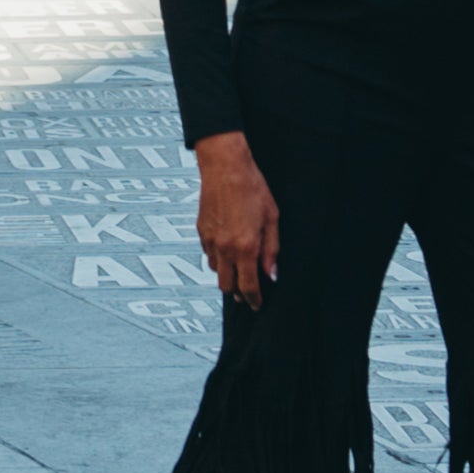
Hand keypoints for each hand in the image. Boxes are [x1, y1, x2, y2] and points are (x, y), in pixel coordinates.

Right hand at [191, 131, 279, 306]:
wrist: (225, 167)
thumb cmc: (253, 188)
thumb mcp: (272, 218)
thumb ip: (272, 249)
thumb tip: (272, 273)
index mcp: (245, 247)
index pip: (248, 286)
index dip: (254, 299)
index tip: (258, 305)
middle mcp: (225, 249)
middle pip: (227, 286)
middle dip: (239, 293)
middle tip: (249, 292)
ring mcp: (210, 241)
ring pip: (215, 273)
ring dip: (227, 276)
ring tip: (239, 271)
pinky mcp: (201, 232)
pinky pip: (208, 256)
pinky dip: (218, 260)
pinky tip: (227, 252)